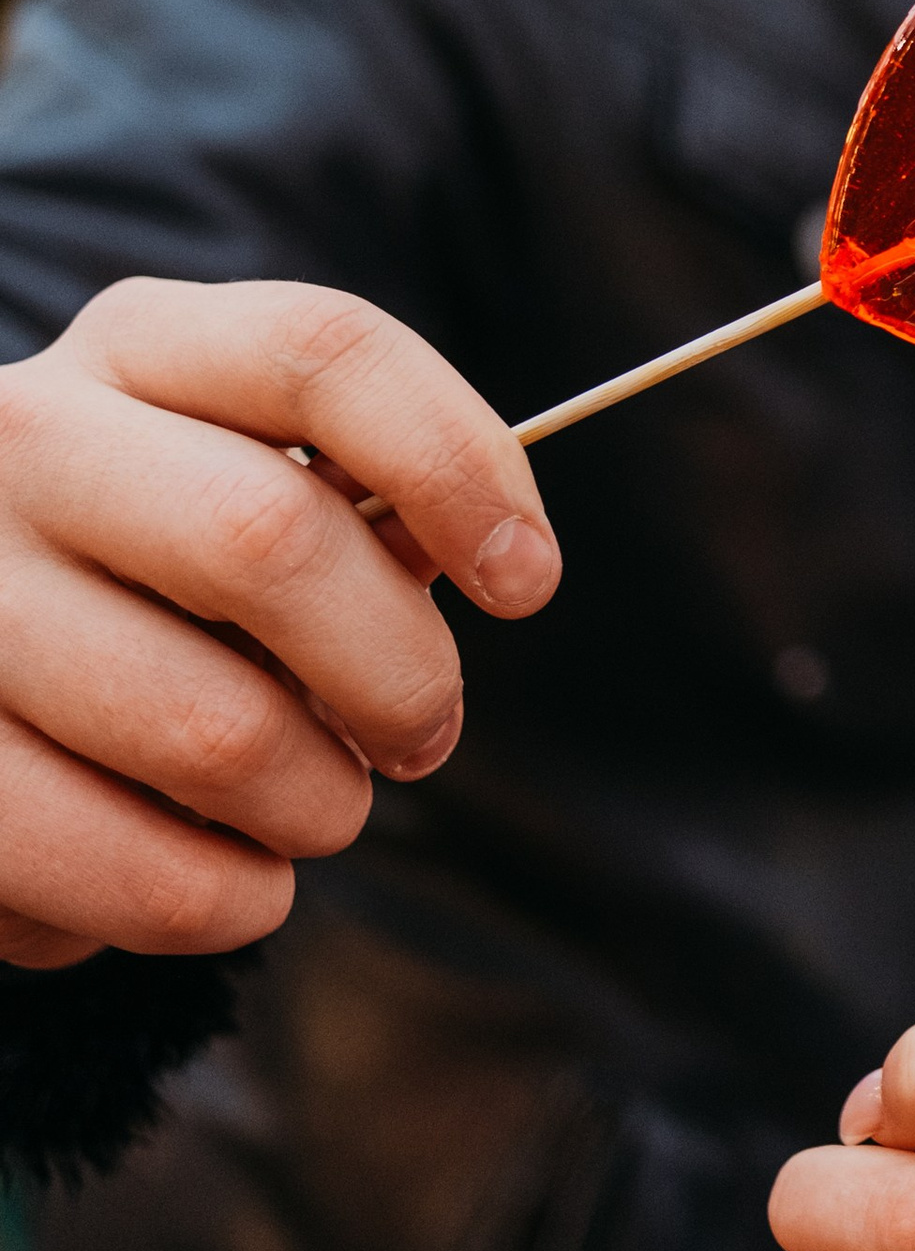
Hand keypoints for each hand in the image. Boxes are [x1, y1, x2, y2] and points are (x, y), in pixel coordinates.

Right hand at [0, 277, 558, 968]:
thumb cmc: (151, 577)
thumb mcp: (240, 488)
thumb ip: (358, 506)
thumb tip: (487, 563)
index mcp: (135, 349)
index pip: (324, 353)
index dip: (458, 465)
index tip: (528, 581)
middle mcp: (22, 443)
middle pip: (270, 538)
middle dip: (398, 671)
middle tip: (421, 733)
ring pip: (213, 731)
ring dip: (315, 805)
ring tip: (312, 807)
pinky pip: (138, 872)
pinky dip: (223, 901)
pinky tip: (226, 880)